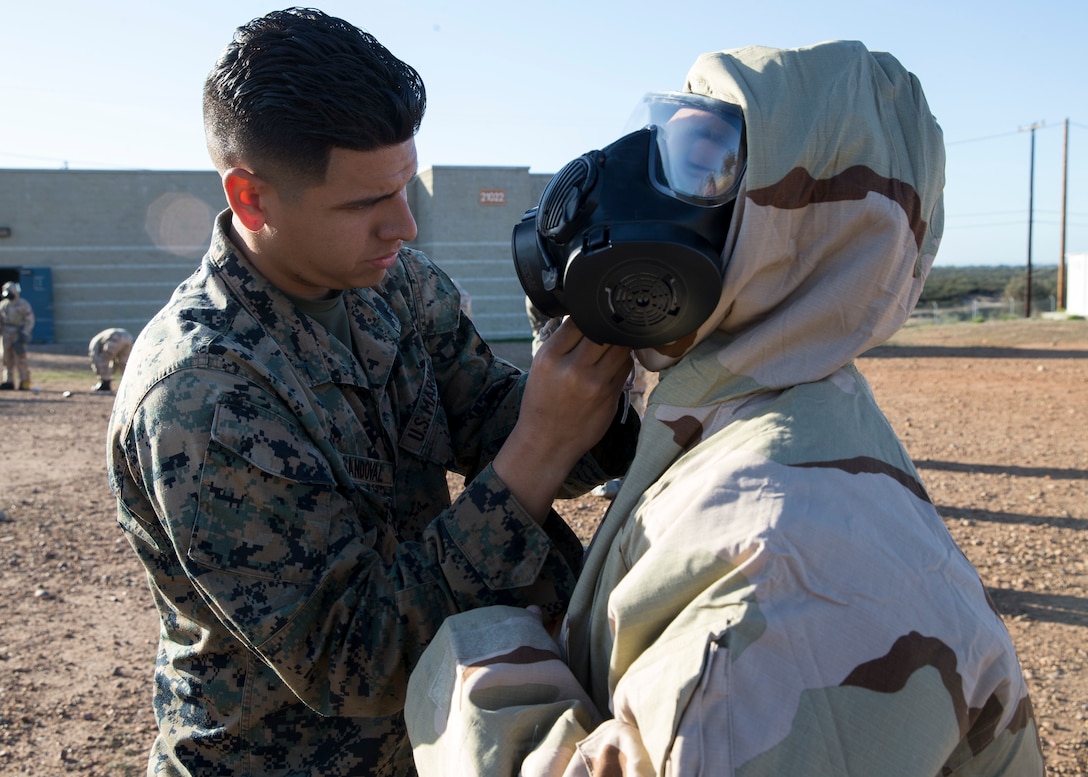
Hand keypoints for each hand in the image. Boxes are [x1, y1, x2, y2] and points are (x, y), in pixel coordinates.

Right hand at [494, 319, 632, 521]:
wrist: (547, 442)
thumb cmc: (542, 401)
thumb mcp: (541, 367)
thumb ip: (562, 343)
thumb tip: (586, 316)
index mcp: (550, 357)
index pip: (578, 321)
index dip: (588, 315)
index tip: (591, 315)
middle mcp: (573, 369)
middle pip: (604, 331)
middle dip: (607, 327)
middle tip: (608, 326)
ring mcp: (595, 384)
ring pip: (621, 348)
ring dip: (620, 342)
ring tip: (613, 344)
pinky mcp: (611, 397)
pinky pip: (626, 367)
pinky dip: (623, 360)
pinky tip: (614, 362)